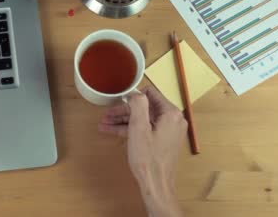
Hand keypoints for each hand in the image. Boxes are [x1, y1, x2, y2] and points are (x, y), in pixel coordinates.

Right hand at [98, 86, 185, 216]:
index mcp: (171, 113)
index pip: (150, 93)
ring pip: (143, 119)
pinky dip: (130, 129)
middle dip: (124, 111)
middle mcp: (173, 120)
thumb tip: (135, 92)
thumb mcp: (139, 128)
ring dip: (123, 120)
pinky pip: (145, 129)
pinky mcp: (162, 140)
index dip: (132, 96)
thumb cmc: (148, 158)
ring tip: (104, 123)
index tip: (117, 100)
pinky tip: (112, 130)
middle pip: (145, 107)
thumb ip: (138, 105)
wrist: (156, 184)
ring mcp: (168, 130)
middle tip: (106, 114)